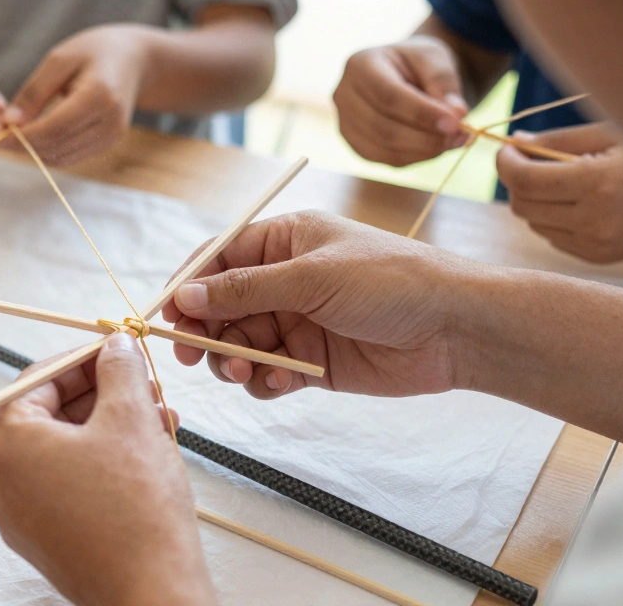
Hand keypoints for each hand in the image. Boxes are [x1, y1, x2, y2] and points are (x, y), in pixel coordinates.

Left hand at [0, 335, 214, 605]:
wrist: (150, 593)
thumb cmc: (136, 511)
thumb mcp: (132, 418)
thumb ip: (120, 369)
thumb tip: (116, 345)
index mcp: (6, 444)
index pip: (40, 378)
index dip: (86, 357)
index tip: (119, 349)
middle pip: (50, 414)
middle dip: (104, 394)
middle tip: (145, 385)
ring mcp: (17, 514)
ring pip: (64, 449)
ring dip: (110, 427)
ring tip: (159, 420)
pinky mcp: (42, 538)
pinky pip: (67, 483)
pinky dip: (102, 463)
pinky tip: (146, 455)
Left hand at [3, 24, 148, 165]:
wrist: (134, 59)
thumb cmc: (94, 51)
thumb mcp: (59, 60)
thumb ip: (34, 92)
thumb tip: (9, 123)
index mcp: (99, 95)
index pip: (54, 128)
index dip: (21, 137)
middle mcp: (109, 122)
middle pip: (56, 147)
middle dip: (22, 146)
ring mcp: (112, 137)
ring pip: (61, 158)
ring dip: (32, 152)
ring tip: (11, 135)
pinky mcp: (108, 144)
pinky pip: (70, 156)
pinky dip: (47, 151)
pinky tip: (31, 137)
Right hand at [162, 211, 473, 399]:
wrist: (458, 328)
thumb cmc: (392, 280)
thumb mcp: (311, 277)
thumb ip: (244, 290)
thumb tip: (183, 296)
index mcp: (284, 241)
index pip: (217, 259)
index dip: (188, 285)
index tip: (165, 316)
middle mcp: (285, 280)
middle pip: (220, 306)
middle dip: (204, 330)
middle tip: (191, 354)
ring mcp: (297, 322)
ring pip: (239, 344)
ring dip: (232, 360)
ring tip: (243, 371)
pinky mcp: (312, 362)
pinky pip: (268, 373)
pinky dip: (264, 381)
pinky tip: (279, 381)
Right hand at [333, 36, 470, 165]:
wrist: (404, 74)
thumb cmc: (418, 63)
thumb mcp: (435, 57)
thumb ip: (444, 81)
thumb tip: (456, 115)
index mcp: (360, 65)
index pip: (388, 96)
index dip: (421, 113)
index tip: (456, 123)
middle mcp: (343, 96)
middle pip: (383, 127)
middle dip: (426, 136)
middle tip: (462, 134)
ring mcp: (345, 124)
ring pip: (385, 148)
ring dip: (425, 150)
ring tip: (456, 139)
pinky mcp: (357, 145)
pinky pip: (387, 159)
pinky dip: (417, 156)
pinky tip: (438, 145)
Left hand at [497, 122, 622, 262]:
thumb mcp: (611, 135)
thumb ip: (559, 140)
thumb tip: (515, 142)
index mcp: (598, 183)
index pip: (525, 180)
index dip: (506, 163)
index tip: (506, 150)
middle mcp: (594, 219)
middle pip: (522, 204)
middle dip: (516, 180)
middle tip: (527, 161)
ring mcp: (596, 244)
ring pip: (533, 222)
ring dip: (534, 199)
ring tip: (560, 181)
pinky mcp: (597, 257)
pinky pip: (552, 236)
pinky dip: (552, 217)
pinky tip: (577, 202)